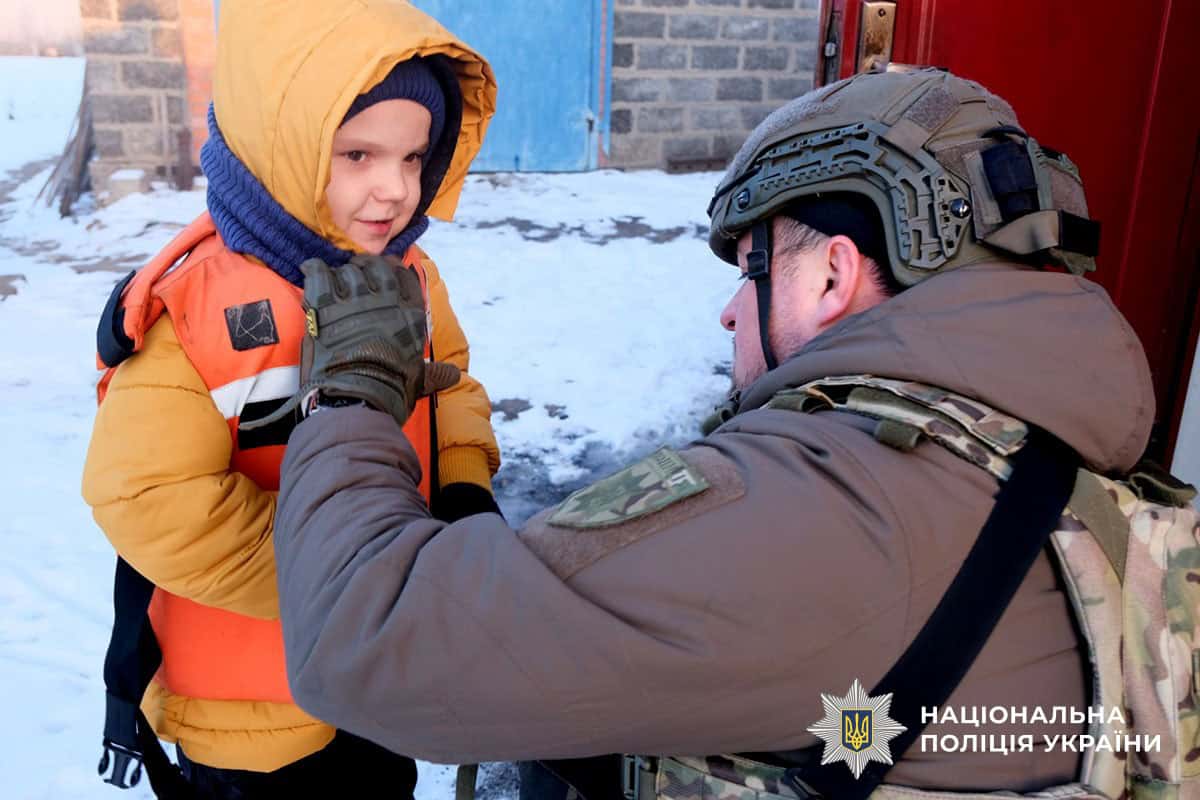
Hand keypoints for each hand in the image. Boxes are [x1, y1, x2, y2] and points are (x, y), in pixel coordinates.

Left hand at [241, 255, 459, 430]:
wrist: (358, 396)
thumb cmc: (390, 390)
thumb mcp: (419, 380)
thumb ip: (435, 373)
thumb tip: (454, 376)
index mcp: (411, 314)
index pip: (405, 276)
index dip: (393, 271)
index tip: (384, 274)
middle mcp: (385, 300)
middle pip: (376, 267)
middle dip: (366, 268)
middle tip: (356, 276)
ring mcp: (355, 299)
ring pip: (348, 270)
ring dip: (341, 274)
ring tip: (335, 282)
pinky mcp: (326, 304)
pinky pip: (319, 272)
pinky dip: (314, 269)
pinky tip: (312, 271)